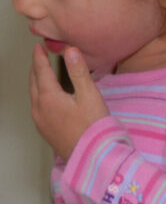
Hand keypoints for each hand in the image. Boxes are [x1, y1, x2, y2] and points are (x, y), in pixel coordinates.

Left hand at [28, 44, 109, 159]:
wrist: (92, 156)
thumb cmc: (94, 126)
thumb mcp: (90, 95)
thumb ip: (79, 71)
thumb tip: (70, 50)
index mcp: (49, 97)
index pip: (41, 71)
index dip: (39, 58)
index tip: (38, 47)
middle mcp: (39, 108)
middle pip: (33, 83)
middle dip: (35, 68)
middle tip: (39, 57)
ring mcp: (40, 121)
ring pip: (33, 96)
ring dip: (36, 82)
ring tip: (42, 74)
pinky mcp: (45, 131)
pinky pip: (37, 107)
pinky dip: (39, 95)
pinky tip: (47, 98)